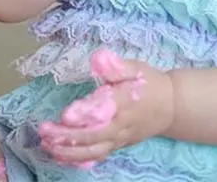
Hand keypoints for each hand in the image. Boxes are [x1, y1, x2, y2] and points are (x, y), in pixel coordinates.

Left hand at [39, 56, 174, 166]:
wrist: (172, 106)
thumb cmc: (150, 83)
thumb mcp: (136, 68)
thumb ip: (117, 66)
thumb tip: (98, 59)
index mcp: (125, 101)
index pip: (103, 110)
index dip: (84, 114)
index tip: (64, 114)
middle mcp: (122, 124)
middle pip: (94, 135)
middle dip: (67, 135)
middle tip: (44, 130)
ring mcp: (120, 138)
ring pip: (94, 150)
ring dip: (69, 151)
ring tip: (47, 145)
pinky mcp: (119, 146)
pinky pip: (98, 155)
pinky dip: (79, 158)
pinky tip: (62, 155)